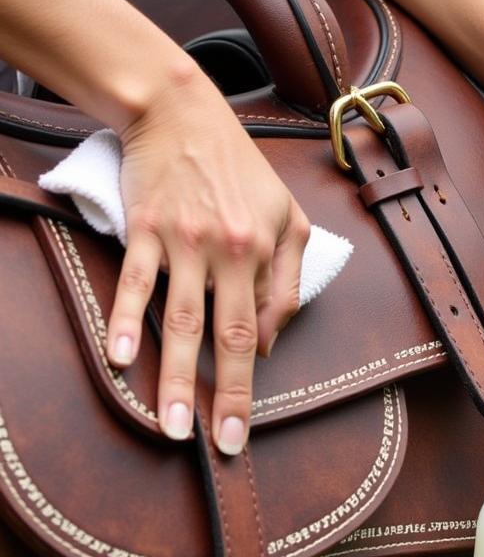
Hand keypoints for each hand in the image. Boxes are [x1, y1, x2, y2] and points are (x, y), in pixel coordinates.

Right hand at [108, 66, 309, 454]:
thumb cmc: (240, 170)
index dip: (250, 379)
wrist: (183, 112)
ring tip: (171, 424)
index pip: (261, 327)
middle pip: (229, 336)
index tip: (239, 425)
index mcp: (265, 250)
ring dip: (176, 376)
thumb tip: (271, 342)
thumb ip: (288, 278)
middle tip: (218, 445)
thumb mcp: (288, 216)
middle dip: (224, 396)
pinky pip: (136, 281)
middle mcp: (228, 251)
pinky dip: (127, 319)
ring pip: (182, 320)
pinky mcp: (145, 229)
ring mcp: (184, 241)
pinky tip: (121, 358)